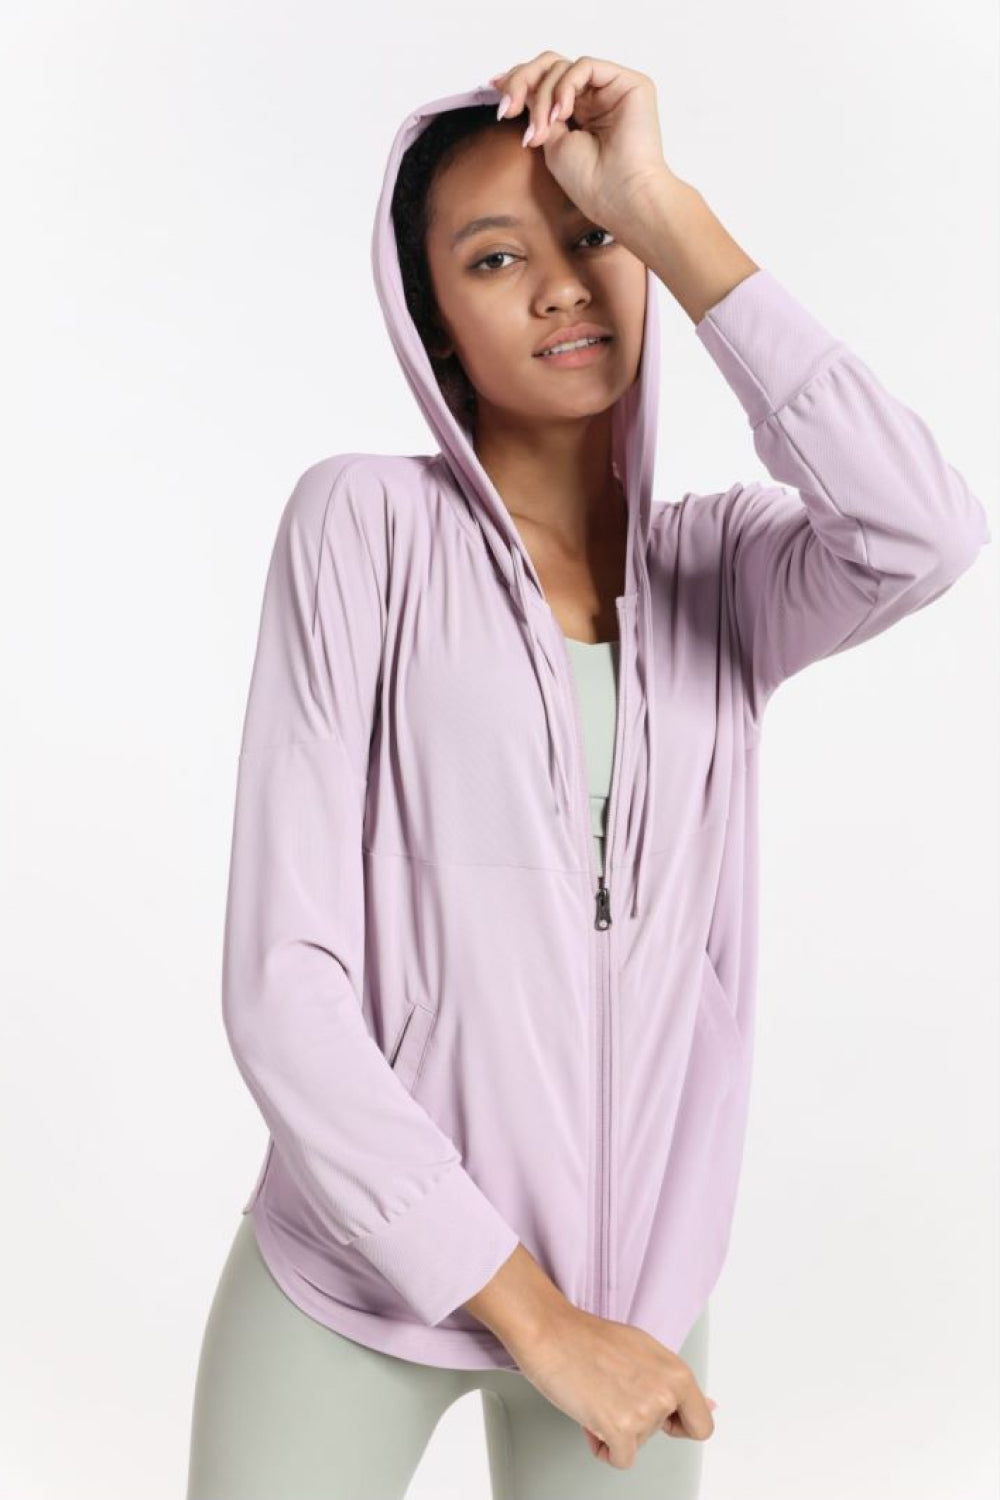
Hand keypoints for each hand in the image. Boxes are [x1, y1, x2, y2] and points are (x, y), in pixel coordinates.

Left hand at [486, 51, 673, 241]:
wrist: (620, 197)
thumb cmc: (589, 182)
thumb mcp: (549, 141)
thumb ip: (538, 110)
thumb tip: (517, 84)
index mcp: (579, 113)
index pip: (547, 81)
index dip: (519, 79)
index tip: (494, 87)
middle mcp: (596, 97)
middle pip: (551, 66)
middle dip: (522, 81)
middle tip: (508, 108)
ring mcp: (611, 89)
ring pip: (563, 66)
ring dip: (543, 97)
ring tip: (542, 130)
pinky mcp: (628, 83)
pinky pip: (584, 66)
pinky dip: (564, 86)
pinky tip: (562, 114)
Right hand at [507, 1302, 716, 1470]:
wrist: (550, 1332)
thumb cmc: (590, 1338)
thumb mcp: (645, 1351)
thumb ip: (676, 1382)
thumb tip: (713, 1406)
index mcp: (677, 1372)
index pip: (702, 1424)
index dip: (678, 1425)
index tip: (658, 1415)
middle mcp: (667, 1392)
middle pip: (660, 1434)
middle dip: (637, 1422)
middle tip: (613, 1392)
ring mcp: (646, 1412)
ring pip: (636, 1444)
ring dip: (613, 1428)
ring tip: (596, 1394)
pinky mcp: (621, 1429)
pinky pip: (619, 1459)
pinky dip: (602, 1446)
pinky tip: (589, 1416)